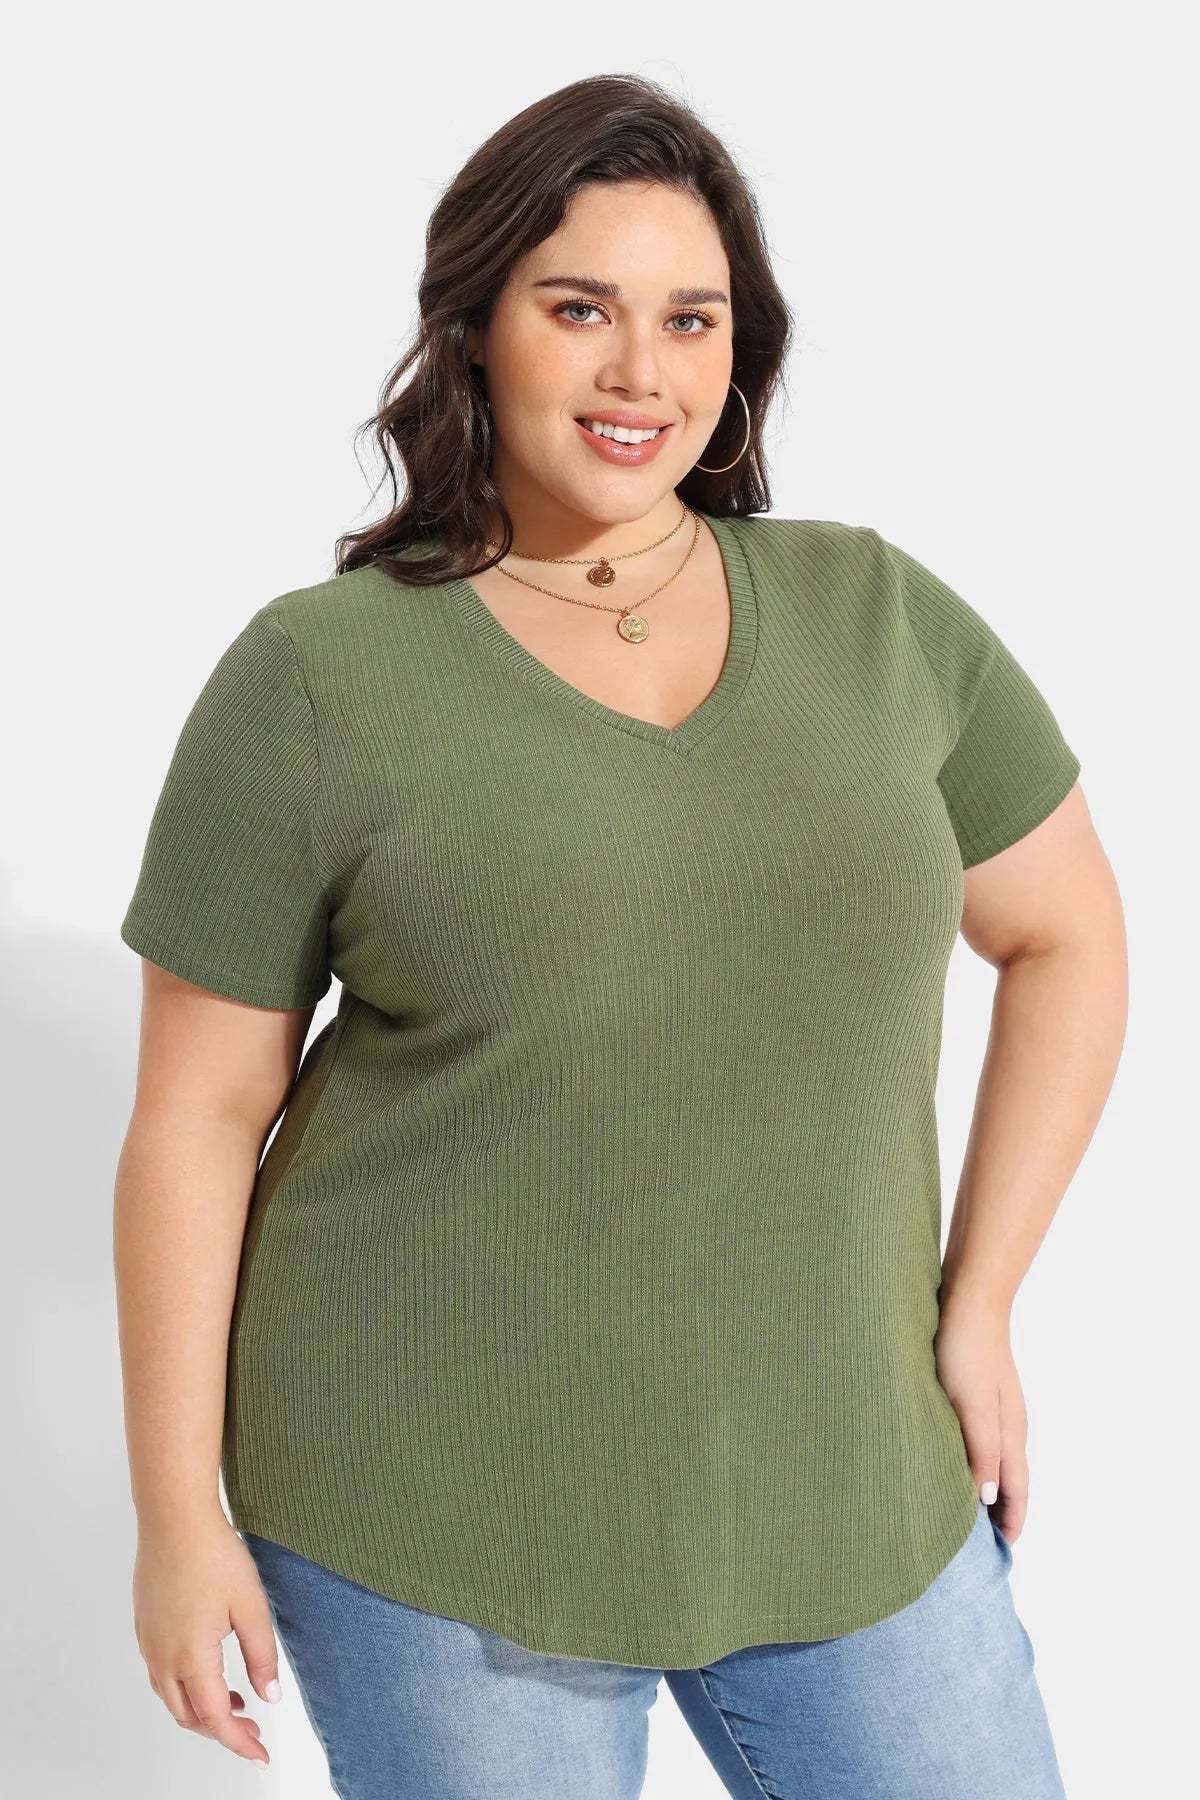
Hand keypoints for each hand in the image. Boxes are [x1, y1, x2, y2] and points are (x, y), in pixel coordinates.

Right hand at [132, 1507, 280, 1771]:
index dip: (240, 1743)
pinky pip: (162, 1673)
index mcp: (191, 1658)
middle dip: (221, 1730)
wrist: (174, 1518)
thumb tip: (269, 1696)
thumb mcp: (251, 1607)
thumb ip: (261, 1656)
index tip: (260, 1754)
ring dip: (202, 1708)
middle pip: (189, 1716)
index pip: (216, 1719)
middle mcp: (163, 1657)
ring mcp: (149, 1642)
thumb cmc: (213, 1555)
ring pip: (172, 1697)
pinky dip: (186, 1685)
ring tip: (237, 1701)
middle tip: (253, 1730)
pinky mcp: (145, 1626)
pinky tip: (210, 1669)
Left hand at [934, 1299, 1028, 1545]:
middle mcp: (1008, 1424)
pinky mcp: (977, 1391)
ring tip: (964, 1510)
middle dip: (1000, 1511)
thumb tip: (986, 1497)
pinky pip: (980, 1438)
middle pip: (1009, 1479)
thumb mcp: (971, 1405)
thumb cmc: (966, 1351)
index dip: (1011, 1521)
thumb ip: (980, 1450)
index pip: (1016, 1490)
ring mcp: (995, 1407)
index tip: (1000, 1550)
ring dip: (986, 1487)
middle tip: (980, 1542)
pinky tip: (953, 1458)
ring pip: (995, 1459)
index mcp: (1010, 1433)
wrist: (968, 1300)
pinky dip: (973, 1460)